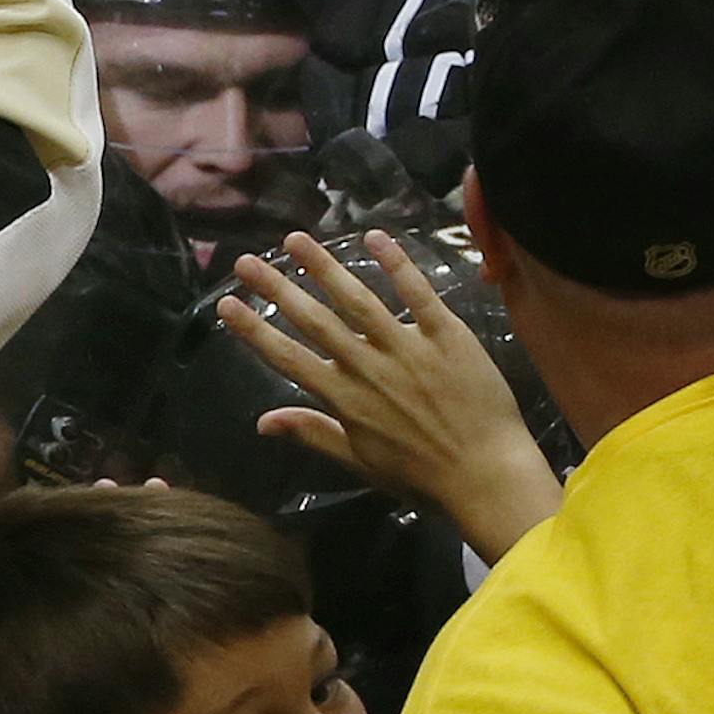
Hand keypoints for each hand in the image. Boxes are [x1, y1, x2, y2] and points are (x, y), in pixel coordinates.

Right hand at [215, 229, 561, 563]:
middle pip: (314, 320)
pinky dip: (396, 263)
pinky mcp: (446, 334)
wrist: (487, 476)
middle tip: (244, 260)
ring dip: (324, 266)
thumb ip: (313, 433)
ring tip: (294, 239)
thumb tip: (262, 422)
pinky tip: (373, 236)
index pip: (289, 358)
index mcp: (345, 399)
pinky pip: (417, 293)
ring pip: (358, 299)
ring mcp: (407, 347)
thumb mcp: (360, 462)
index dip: (255, 330)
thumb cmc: (422, 476)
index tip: (226, 304)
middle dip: (276, 287)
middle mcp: (369, 367)